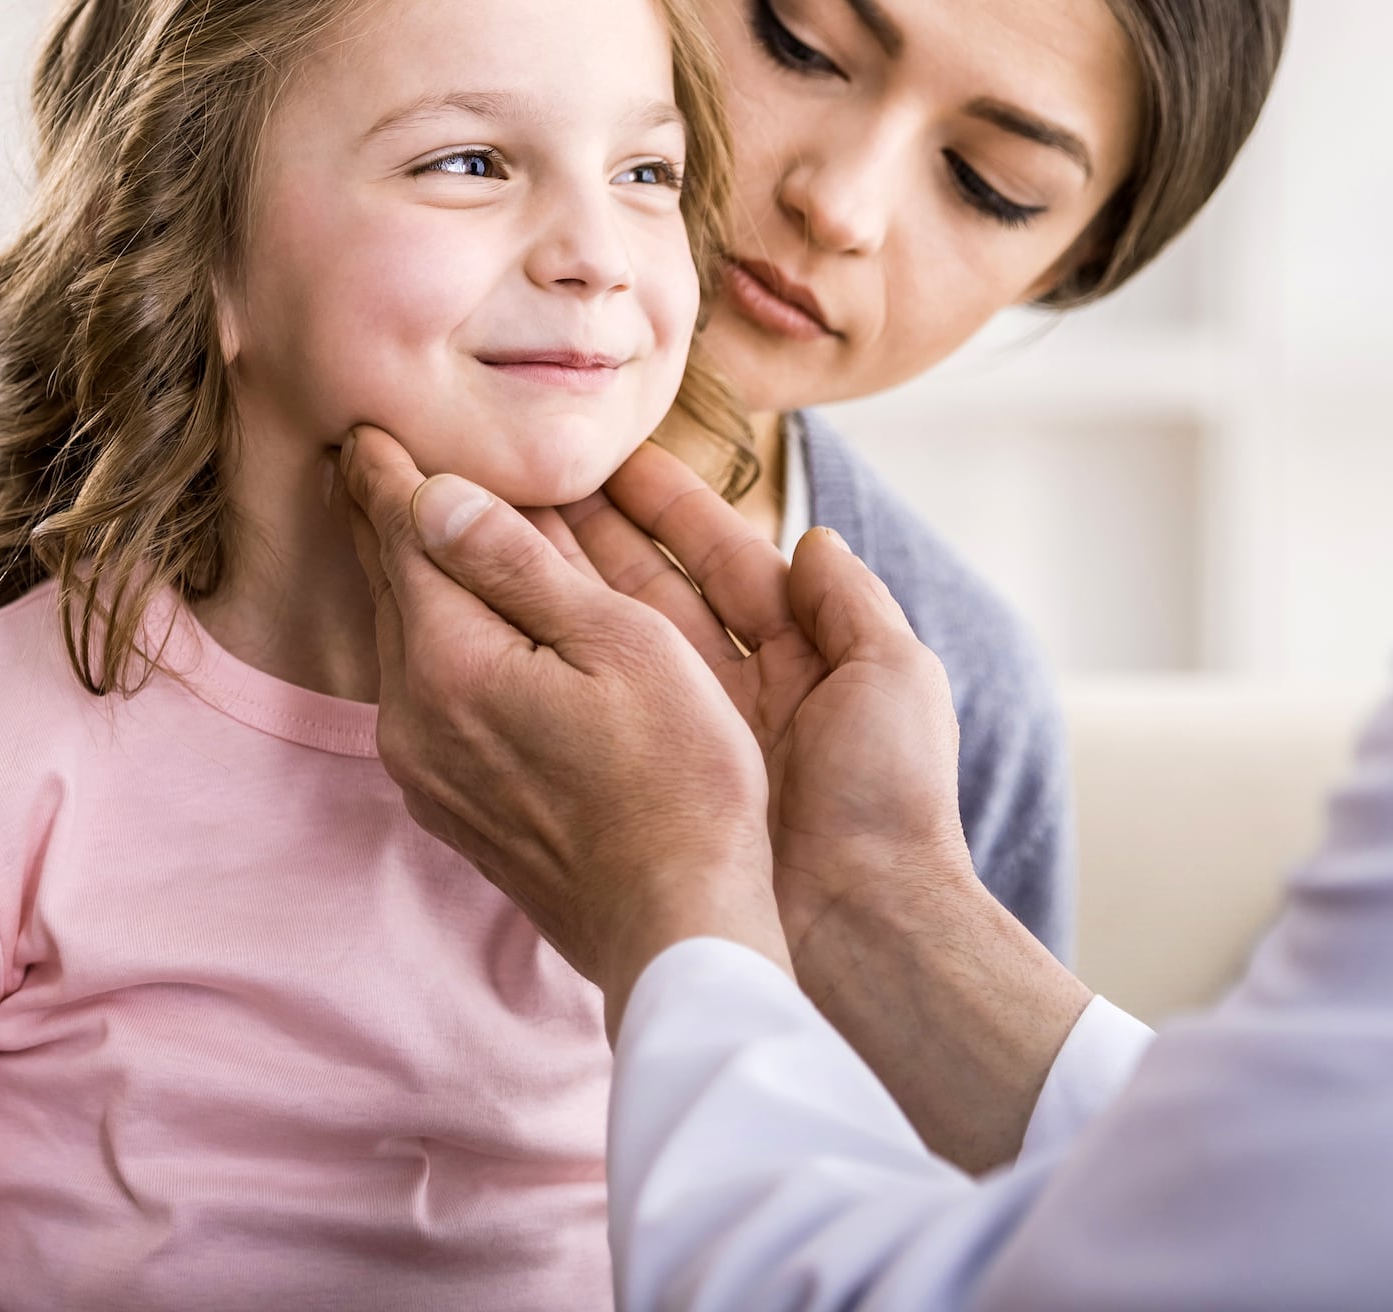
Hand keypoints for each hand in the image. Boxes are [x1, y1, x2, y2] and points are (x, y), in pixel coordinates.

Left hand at [339, 427, 788, 1032]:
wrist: (674, 924)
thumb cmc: (676, 777)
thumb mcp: (620, 642)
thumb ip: (518, 565)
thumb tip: (432, 493)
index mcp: (448, 660)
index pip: (400, 534)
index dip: (387, 469)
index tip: (368, 422)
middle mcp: (411, 715)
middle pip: (390, 585)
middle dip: (390, 515)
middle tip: (377, 453)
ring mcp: (424, 766)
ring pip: (407, 639)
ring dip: (421, 577)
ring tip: (428, 521)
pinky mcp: (451, 801)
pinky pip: (429, 690)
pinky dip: (444, 637)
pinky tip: (475, 622)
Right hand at [570, 446, 1089, 1170]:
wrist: (860, 934)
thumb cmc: (887, 802)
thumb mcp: (893, 680)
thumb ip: (852, 605)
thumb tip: (813, 540)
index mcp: (803, 660)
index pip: (724, 561)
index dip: (670, 508)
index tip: (615, 458)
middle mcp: (741, 695)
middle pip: (656, 594)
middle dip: (598, 536)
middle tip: (531, 480)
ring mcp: (691, 746)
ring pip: (616, 647)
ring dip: (564, 588)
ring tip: (500, 530)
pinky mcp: (648, 794)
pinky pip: (596, 715)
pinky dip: (556, 669)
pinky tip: (503, 634)